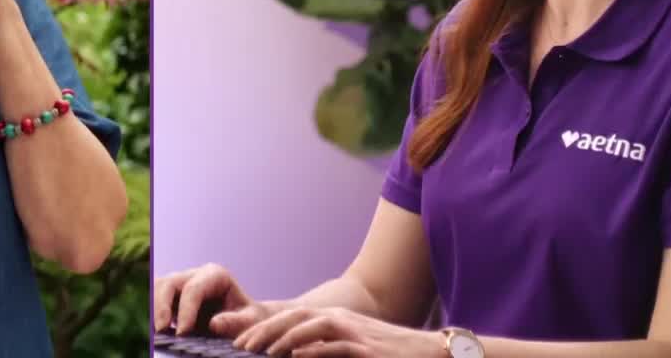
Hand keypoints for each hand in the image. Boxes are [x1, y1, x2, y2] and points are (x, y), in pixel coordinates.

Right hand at [154, 263, 282, 336]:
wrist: (242, 320)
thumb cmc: (248, 320)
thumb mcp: (249, 322)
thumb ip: (235, 322)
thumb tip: (214, 323)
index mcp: (215, 275)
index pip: (193, 289)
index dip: (185, 311)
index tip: (182, 334)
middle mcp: (195, 274)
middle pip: (170, 282)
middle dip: (162, 306)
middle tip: (161, 330)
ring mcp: (181, 283)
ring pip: (157, 287)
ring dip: (153, 308)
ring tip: (157, 332)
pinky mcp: (171, 295)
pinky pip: (154, 297)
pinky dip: (152, 312)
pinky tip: (157, 331)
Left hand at [233, 305, 441, 356]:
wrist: (429, 353)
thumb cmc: (388, 353)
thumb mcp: (352, 348)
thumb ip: (325, 349)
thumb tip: (294, 357)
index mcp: (334, 319)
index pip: (292, 316)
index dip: (264, 326)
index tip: (241, 341)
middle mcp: (341, 320)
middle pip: (295, 317)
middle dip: (265, 330)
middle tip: (241, 345)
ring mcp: (356, 333)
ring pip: (312, 326)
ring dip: (284, 338)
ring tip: (262, 352)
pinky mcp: (369, 350)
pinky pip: (337, 346)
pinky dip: (315, 350)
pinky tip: (297, 356)